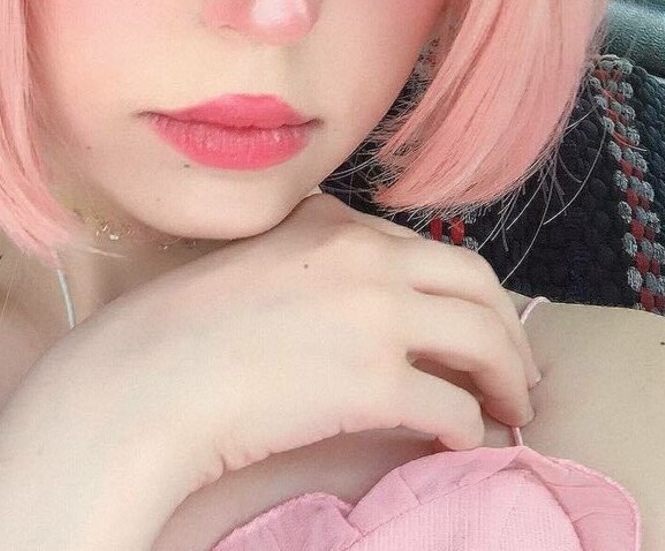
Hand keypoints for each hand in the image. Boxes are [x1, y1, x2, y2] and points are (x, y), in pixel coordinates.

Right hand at [82, 192, 541, 493]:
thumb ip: (313, 263)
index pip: (426, 249)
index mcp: (332, 222)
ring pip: (483, 338)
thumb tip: (364, 301)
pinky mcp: (377, 381)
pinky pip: (453, 406)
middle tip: (516, 368)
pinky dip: (470, 427)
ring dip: (508, 377)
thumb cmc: (181, 327)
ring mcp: (376, 313)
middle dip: (507, 327)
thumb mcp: (256, 265)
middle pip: (476, 283)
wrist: (148, 375)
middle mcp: (365, 254)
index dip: (461, 292)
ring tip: (513, 407)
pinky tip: (463, 442)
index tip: (470, 322)